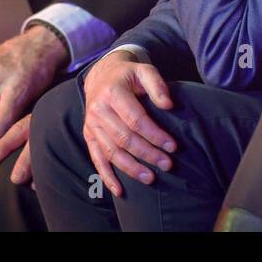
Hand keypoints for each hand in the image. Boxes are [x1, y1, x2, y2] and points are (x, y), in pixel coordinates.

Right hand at [81, 50, 176, 195]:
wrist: (102, 75)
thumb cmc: (128, 75)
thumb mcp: (144, 71)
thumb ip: (157, 85)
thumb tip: (169, 105)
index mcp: (112, 93)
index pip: (136, 120)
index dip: (155, 135)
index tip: (173, 146)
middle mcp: (98, 110)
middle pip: (124, 138)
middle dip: (147, 154)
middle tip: (167, 164)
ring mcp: (91, 125)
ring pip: (111, 152)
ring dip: (131, 168)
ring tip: (151, 178)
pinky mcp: (89, 135)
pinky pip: (96, 159)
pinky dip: (107, 176)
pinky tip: (119, 190)